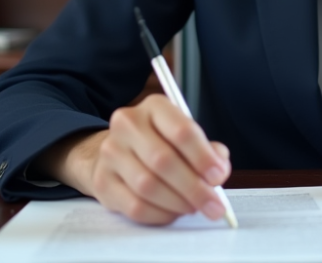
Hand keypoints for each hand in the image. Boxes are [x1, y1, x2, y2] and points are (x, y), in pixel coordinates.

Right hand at [38, 94, 231, 225]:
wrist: (117, 153)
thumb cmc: (160, 144)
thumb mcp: (185, 137)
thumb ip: (208, 151)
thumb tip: (219, 170)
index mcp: (154, 106)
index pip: (181, 131)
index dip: (203, 157)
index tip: (218, 176)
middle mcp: (127, 124)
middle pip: (163, 160)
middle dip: (194, 188)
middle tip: (214, 205)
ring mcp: (111, 153)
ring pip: (147, 186)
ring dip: (178, 203)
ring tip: (194, 208)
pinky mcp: (102, 181)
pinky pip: (134, 206)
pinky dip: (160, 214)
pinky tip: (173, 213)